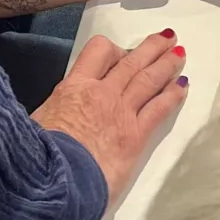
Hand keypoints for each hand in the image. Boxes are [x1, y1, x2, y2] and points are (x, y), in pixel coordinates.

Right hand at [32, 31, 186, 203]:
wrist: (54, 181)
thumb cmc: (36, 156)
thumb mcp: (37, 122)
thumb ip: (53, 112)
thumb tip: (54, 116)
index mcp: (74, 87)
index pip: (97, 52)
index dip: (113, 48)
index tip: (121, 51)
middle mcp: (101, 92)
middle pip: (131, 62)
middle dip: (151, 48)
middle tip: (167, 37)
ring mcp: (121, 112)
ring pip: (149, 79)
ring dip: (166, 64)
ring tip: (180, 52)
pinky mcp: (136, 135)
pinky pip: (159, 108)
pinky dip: (173, 95)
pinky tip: (183, 86)